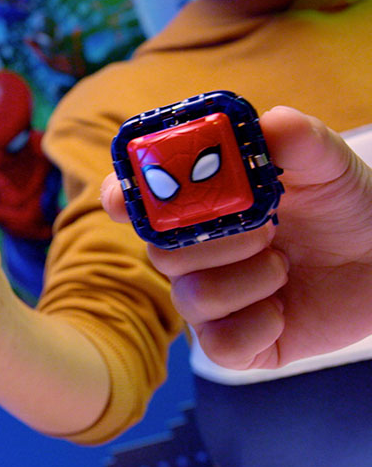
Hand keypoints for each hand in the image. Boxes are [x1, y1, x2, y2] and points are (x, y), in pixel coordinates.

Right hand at [103, 106, 371, 368]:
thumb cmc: (345, 207)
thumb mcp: (327, 165)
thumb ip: (298, 139)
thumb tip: (269, 122)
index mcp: (200, 206)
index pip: (138, 202)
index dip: (121, 200)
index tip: (122, 201)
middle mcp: (196, 255)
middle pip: (161, 253)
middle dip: (214, 240)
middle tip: (266, 226)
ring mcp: (213, 302)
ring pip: (191, 298)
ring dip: (246, 280)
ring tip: (284, 264)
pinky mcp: (236, 344)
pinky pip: (218, 345)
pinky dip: (256, 325)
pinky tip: (283, 307)